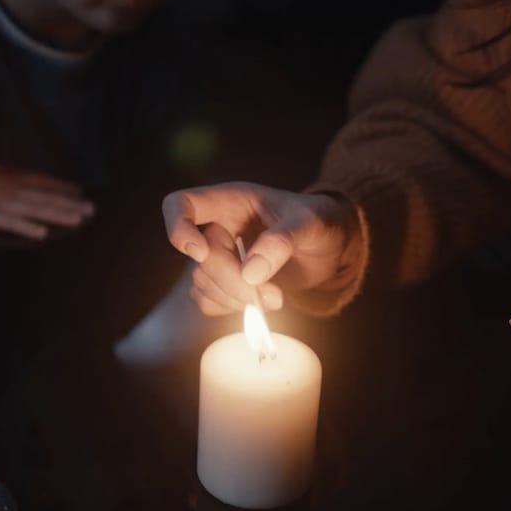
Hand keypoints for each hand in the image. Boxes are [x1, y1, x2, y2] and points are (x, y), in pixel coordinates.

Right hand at [0, 165, 93, 239]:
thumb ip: (2, 175)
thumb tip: (5, 170)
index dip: (63, 188)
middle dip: (71, 204)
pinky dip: (29, 228)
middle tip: (92, 209)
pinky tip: (43, 234)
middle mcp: (15, 190)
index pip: (45, 183)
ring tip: (78, 220)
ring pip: (38, 210)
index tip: (81, 193)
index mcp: (14, 179)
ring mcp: (6, 204)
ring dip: (60, 214)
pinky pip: (14, 224)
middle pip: (48, 197)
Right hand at [162, 182, 360, 315]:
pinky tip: (261, 305)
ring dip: (234, 299)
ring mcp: (221, 257)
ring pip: (202, 284)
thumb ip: (282, 241)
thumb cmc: (321, 222)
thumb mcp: (310, 224)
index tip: (200, 253)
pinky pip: (209, 302)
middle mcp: (219, 228)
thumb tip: (250, 273)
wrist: (332, 247)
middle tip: (271, 296)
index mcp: (230, 201)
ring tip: (275, 299)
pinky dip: (231, 309)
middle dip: (232, 282)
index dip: (178, 227)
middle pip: (200, 259)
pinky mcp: (227, 283)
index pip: (182, 204)